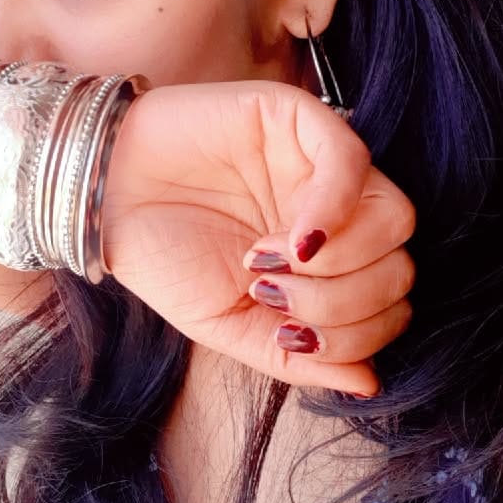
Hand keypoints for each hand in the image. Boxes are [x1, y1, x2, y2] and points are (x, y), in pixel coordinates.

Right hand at [103, 80, 414, 395]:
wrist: (103, 202)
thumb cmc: (165, 258)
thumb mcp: (231, 325)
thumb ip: (299, 357)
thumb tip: (370, 384)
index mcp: (328, 264)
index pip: (391, 304)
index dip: (357, 334)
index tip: (289, 334)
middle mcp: (337, 214)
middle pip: (399, 266)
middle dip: (342, 303)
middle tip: (271, 294)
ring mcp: (322, 165)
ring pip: (394, 218)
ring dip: (340, 261)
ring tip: (268, 262)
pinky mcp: (298, 118)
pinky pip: (351, 161)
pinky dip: (334, 209)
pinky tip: (293, 237)